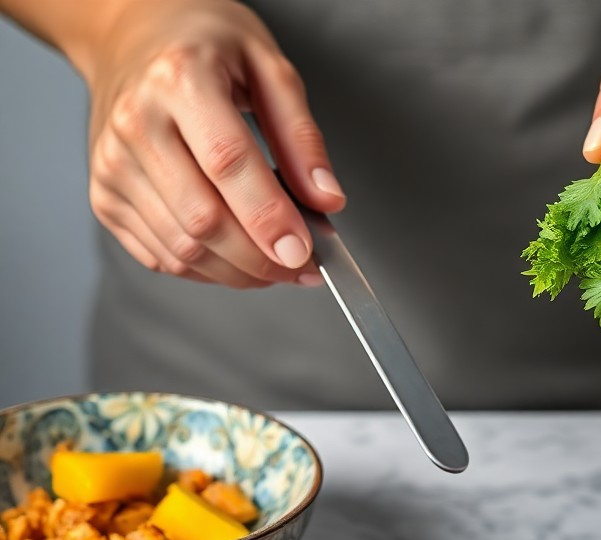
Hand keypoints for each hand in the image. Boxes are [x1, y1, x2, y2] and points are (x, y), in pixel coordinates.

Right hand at [82, 0, 343, 286]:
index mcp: (179, 79)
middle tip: (303, 265)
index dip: (269, 219)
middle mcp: (135, 122)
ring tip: (275, 262)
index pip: (228, 164)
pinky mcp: (105, 197)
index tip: (304, 252)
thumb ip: (302, 138)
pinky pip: (163, 257)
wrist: (131, 37)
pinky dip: (208, 270)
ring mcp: (113, 164)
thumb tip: (326, 199)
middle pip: (203, 220)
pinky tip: (235, 256)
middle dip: (261, 259)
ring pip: (183, 250)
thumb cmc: (203, 49)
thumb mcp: (270, 68)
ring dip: (240, 273)